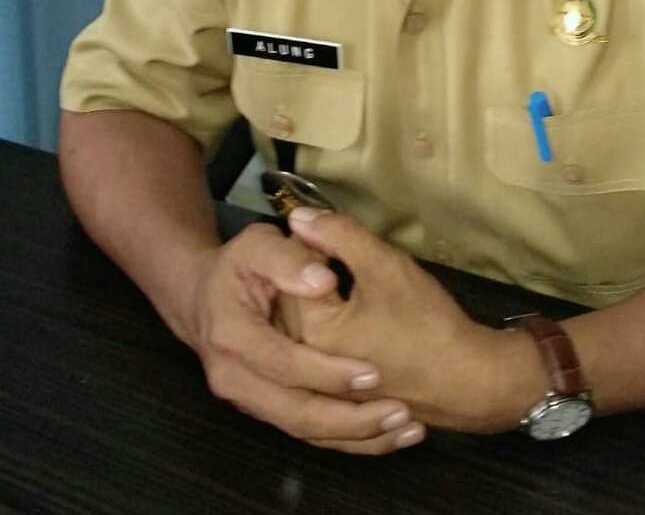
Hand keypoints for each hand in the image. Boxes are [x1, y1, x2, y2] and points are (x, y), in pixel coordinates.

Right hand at [183, 222, 425, 453]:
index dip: (327, 371)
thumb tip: (323, 280)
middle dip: (349, 419)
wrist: (201, 299)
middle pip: (294, 413)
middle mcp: (235, 380)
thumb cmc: (238, 266)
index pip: (283, 363)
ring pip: (304, 431)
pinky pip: (307, 433)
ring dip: (356, 435)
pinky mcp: (267, 410)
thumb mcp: (257, 244)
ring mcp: (249, 401)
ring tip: (406, 429)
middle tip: (400, 413)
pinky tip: (387, 434)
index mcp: (232, 338)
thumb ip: (289, 258)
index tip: (373, 373)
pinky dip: (348, 438)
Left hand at [284, 210, 534, 433]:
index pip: (290, 268)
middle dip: (313, 272)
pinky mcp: (332, 394)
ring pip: (300, 324)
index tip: (344, 242)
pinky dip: (326, 330)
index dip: (316, 244)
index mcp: (310, 328)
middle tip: (351, 263)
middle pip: (289, 298)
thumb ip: (340, 235)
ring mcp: (317, 382)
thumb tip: (297, 215)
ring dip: (317, 300)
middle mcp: (302, 361)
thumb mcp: (385, 266)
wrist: (464, 383)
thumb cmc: (426, 322)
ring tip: (354, 289)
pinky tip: (355, 321)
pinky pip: (314, 353)